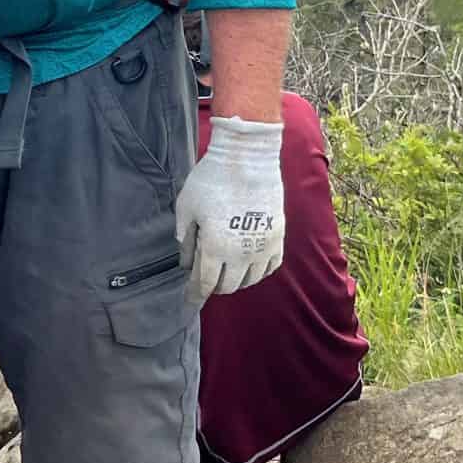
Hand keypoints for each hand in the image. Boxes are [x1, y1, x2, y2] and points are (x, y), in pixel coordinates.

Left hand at [175, 113, 284, 305]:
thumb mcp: (186, 207)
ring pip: (249, 280)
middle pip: (227, 285)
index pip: (204, 283)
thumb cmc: (211, 179)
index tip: (189, 303)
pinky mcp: (277, 237)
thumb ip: (185, 237)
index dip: (195, 296)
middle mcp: (240, 254)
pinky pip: (269, 267)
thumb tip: (187, 260)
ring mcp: (262, 247)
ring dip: (235, 281)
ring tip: (225, 273)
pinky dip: (257, 272)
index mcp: (214, 248)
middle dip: (213, 287)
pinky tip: (248, 267)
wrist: (247, 159)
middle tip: (205, 279)